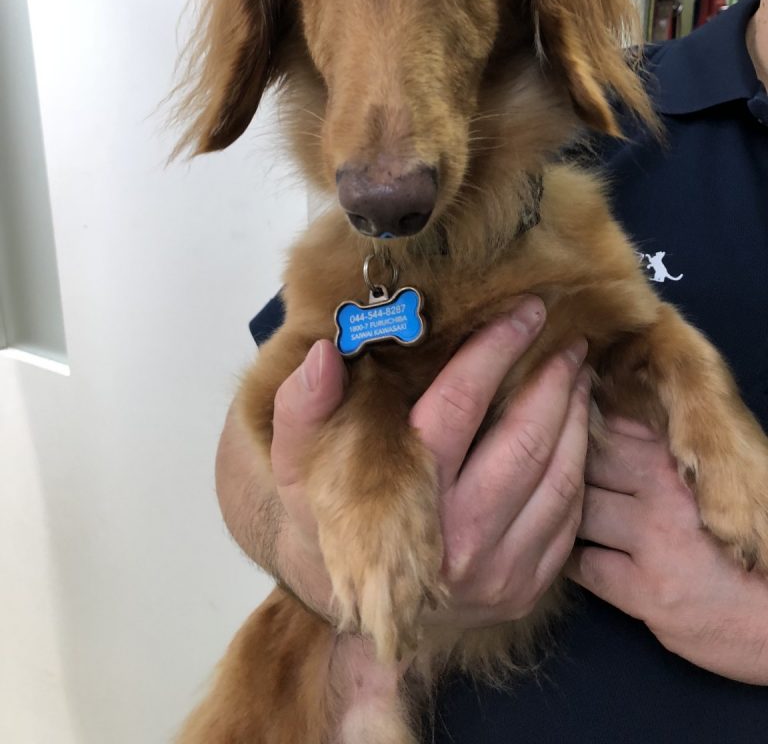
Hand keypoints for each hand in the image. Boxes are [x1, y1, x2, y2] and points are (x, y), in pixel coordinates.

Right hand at [226, 295, 590, 627]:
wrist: (355, 610)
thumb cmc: (331, 518)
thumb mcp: (298, 468)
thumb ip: (302, 410)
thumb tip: (324, 354)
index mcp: (404, 502)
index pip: (458, 407)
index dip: (494, 351)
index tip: (523, 311)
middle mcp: (459, 542)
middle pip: (524, 442)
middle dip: (551, 380)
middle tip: (568, 337)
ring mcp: (499, 571)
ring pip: (558, 477)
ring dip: (575, 416)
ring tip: (577, 372)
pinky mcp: (526, 588)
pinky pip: (568, 517)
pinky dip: (578, 464)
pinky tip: (577, 429)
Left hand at [567, 416, 767, 684]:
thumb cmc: (735, 540)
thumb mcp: (701, 477)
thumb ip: (653, 447)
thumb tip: (600, 416)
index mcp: (677, 454)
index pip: (606, 427)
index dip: (572, 432)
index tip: (555, 439)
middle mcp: (663, 489)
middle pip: (584, 464)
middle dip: (560, 472)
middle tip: (542, 483)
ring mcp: (653, 540)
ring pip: (578, 511)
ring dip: (563, 516)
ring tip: (550, 520)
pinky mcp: (645, 590)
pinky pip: (582, 565)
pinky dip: (569, 560)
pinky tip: (566, 558)